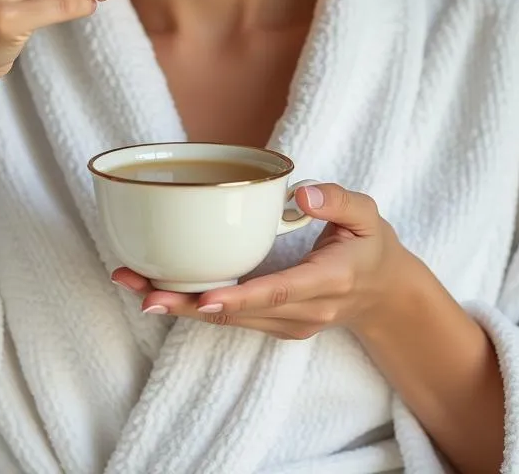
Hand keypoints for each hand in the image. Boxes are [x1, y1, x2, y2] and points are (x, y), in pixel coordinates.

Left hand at [112, 183, 407, 339]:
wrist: (384, 295)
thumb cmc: (370, 247)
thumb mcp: (368, 215)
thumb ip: (339, 201)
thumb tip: (303, 193)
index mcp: (328, 280)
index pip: (280, 291)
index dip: (240, 298)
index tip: (204, 298)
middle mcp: (304, 311)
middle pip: (240, 312)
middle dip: (189, 304)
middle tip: (143, 293)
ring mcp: (288, 324)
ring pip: (228, 319)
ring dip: (182, 306)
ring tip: (134, 285)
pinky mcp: (274, 324)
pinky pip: (231, 318)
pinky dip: (195, 305)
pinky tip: (159, 289)